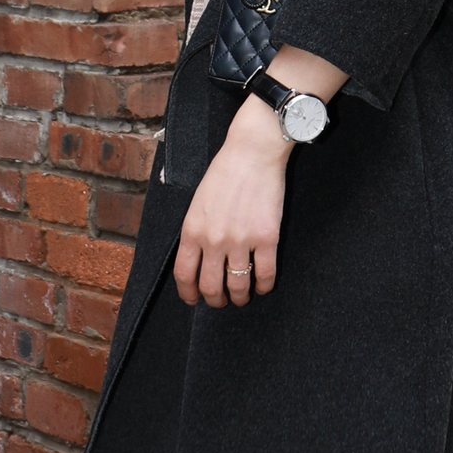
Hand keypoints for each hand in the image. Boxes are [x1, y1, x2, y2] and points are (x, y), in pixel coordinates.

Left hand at [175, 95, 290, 307]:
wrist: (253, 152)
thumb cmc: (224, 172)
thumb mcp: (198, 203)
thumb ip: (196, 232)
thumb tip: (199, 260)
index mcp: (192, 230)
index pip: (185, 274)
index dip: (189, 293)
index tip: (194, 299)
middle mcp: (214, 240)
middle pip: (210, 287)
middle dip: (215, 300)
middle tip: (220, 301)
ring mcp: (241, 240)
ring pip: (238, 286)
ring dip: (240, 297)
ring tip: (242, 297)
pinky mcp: (267, 238)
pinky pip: (264, 274)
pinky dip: (263, 286)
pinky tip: (263, 286)